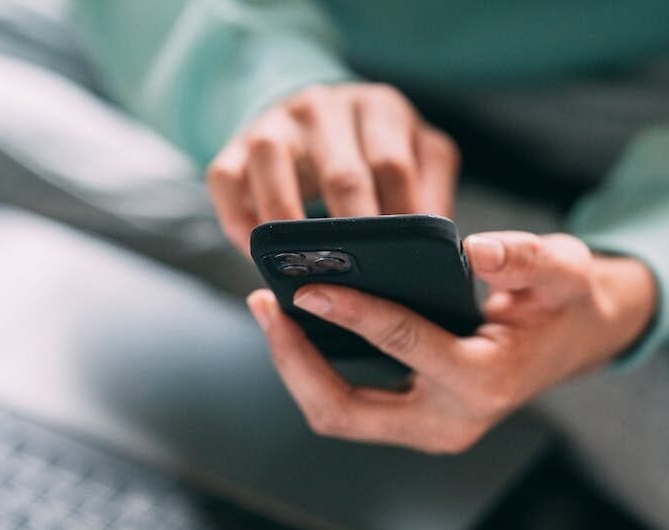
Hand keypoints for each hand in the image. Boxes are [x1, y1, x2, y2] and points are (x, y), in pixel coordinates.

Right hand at [207, 83, 459, 252]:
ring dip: (287, 225)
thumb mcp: (415, 157)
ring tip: (303, 270)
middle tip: (361, 284)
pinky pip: (225, 179)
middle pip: (342, 173)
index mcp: (379, 108)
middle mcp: (325, 106)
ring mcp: (275, 122)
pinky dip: (238, 220)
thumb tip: (442, 251)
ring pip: (273, 164)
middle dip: (353, 235)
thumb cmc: (371, 151)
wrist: (311, 118)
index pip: (393, 166)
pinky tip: (256, 254)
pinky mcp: (234, 143)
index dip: (399, 221)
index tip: (403, 266)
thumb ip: (431, 193)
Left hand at [246, 232, 656, 453]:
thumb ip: (528, 258)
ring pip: (337, 415)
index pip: (403, 344)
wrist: (572, 342)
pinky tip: (299, 326)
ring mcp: (426, 430)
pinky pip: (347, 406)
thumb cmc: (563, 303)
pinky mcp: (411, 421)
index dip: (351, 312)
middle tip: (263, 303)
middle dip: (294, 360)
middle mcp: (448, 422)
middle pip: (345, 410)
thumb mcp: (564, 270)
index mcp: (485, 382)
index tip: (306, 286)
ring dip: (296, 367)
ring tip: (270, 310)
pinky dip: (315, 371)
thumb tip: (476, 250)